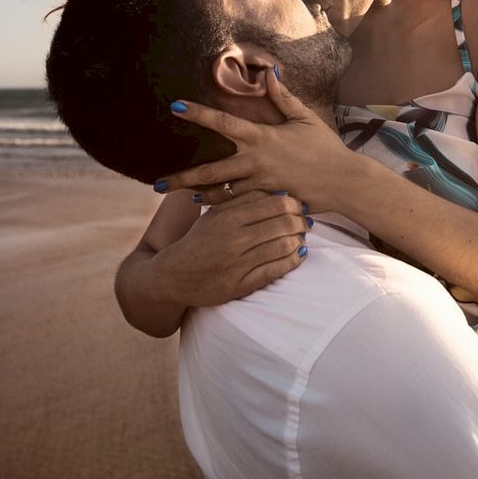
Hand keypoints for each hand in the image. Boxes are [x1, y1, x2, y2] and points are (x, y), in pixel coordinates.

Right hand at [144, 190, 310, 306]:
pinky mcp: (241, 285)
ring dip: (299, 240)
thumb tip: (279, 193)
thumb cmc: (198, 240)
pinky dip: (293, 260)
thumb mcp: (215, 214)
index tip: (298, 206)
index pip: (276, 203)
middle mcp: (234, 239)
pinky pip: (277, 270)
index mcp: (228, 216)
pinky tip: (297, 255)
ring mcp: (238, 263)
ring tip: (301, 238)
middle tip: (305, 222)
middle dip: (301, 221)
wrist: (172, 276)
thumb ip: (243, 202)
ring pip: (284, 246)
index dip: (294, 204)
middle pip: (284, 223)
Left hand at [155, 69, 351, 209]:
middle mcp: (256, 162)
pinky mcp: (267, 201)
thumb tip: (269, 72)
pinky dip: (221, 206)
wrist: (344, 181)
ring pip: (221, 193)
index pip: (223, 122)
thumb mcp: (304, 117)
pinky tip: (206, 205)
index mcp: (262, 137)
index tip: (175, 107)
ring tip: (178, 194)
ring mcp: (260, 185)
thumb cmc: (325, 147)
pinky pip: (238, 206)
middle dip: (183, 177)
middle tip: (157, 183)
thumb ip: (282, 96)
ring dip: (199, 194)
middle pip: (211, 170)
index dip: (198, 113)